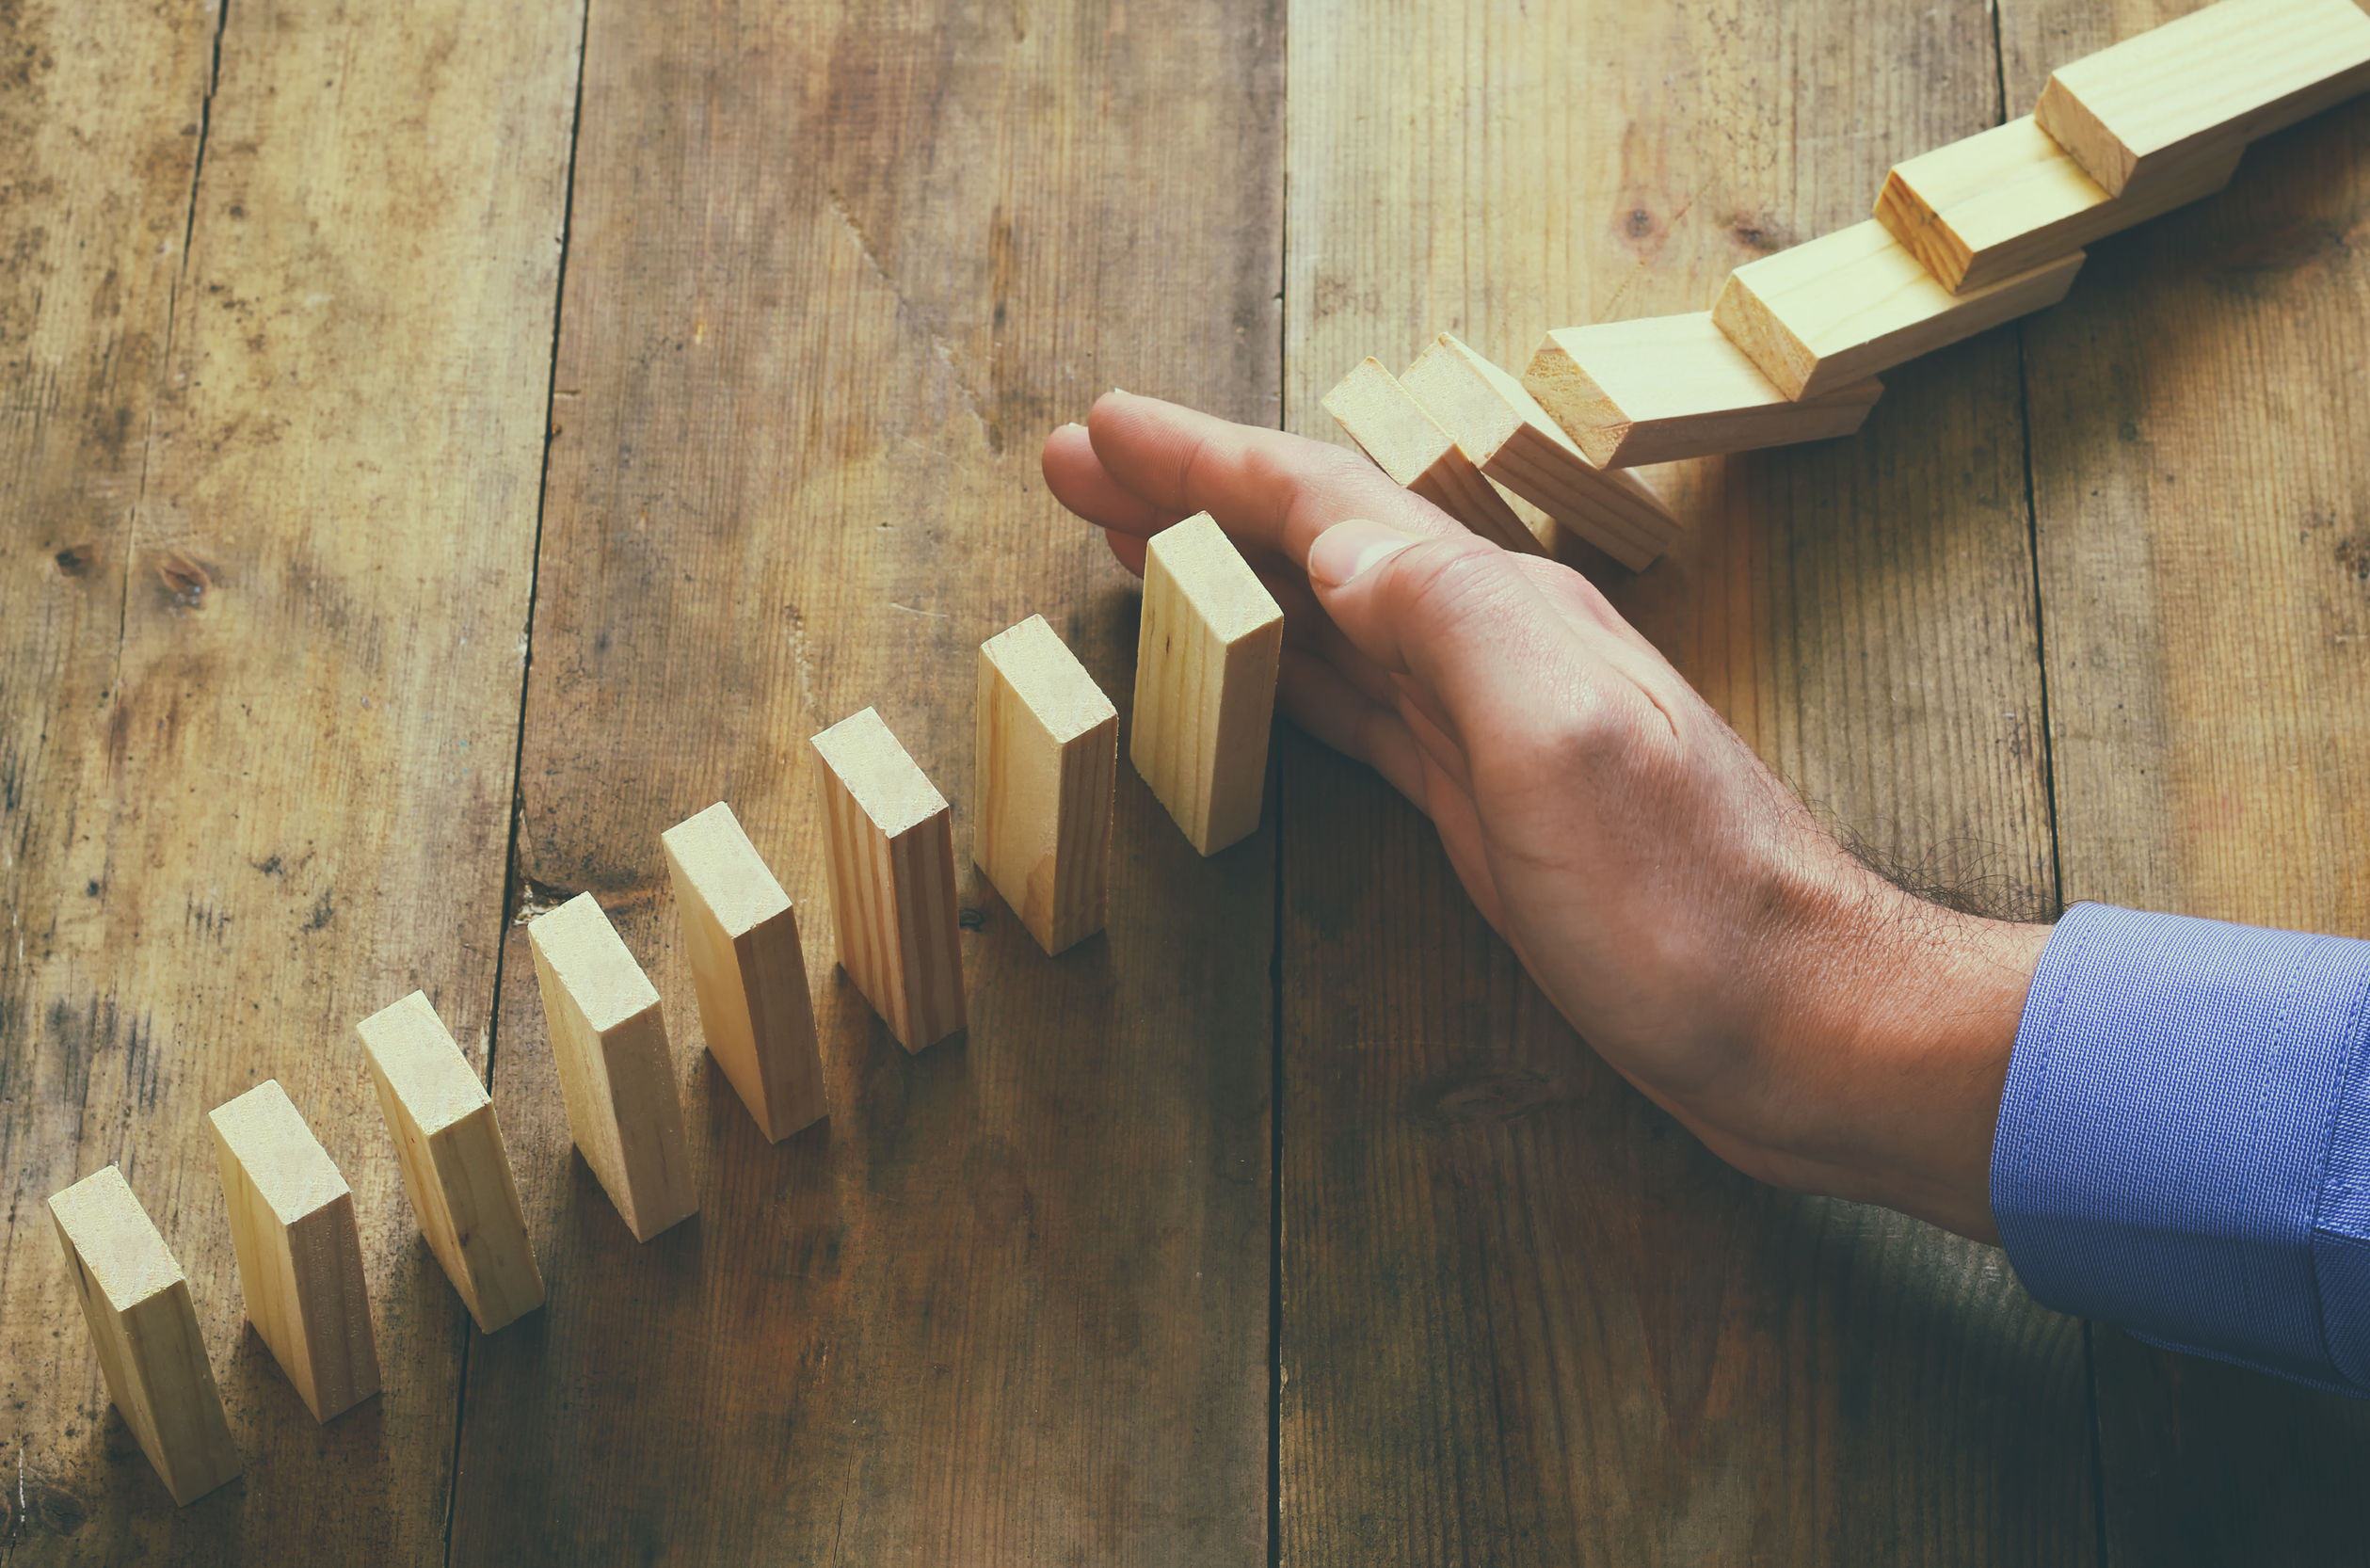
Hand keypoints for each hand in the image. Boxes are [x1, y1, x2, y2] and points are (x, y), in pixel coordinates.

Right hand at [1042, 391, 2049, 1241]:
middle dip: (1195, 496)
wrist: (1799, 1024)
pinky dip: (1287, 670)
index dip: (1205, 462)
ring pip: (1328, 618)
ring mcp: (1489, 726)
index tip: (1102, 430)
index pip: (1326, 507)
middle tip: (1082, 469)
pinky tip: (1253, 670)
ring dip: (1229, 572)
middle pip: (1316, 542)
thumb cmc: (1689, 907)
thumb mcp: (1563, 746)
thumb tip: (1334, 540)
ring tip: (1133, 543)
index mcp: (1502, 615)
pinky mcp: (1486, 804)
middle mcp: (1494, 648)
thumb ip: (1452, 623)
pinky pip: (1357, 707)